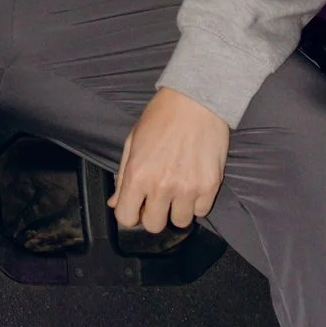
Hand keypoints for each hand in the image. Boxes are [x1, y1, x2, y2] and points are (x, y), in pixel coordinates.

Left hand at [109, 86, 230, 235]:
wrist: (196, 100)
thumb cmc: (161, 117)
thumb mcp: (132, 142)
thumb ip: (122, 176)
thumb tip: (115, 203)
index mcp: (137, 174)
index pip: (126, 217)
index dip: (130, 214)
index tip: (136, 206)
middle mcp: (161, 186)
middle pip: (154, 226)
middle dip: (154, 215)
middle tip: (158, 199)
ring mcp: (188, 188)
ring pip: (180, 222)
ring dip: (177, 210)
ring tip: (178, 190)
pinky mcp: (210, 186)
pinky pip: (201, 212)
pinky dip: (197, 203)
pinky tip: (193, 184)